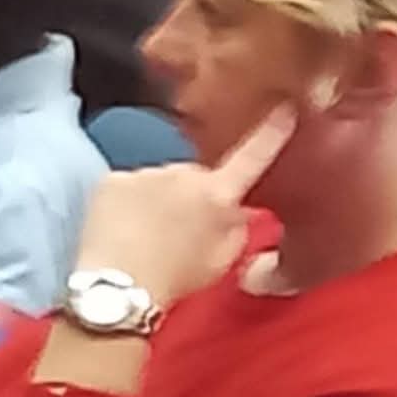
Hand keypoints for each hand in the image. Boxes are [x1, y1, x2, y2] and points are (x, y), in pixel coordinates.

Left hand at [75, 106, 295, 307]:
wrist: (121, 287)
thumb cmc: (176, 280)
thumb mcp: (224, 260)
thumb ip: (239, 227)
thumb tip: (239, 209)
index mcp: (218, 195)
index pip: (252, 158)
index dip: (270, 133)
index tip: (284, 108)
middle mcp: (184, 173)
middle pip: (194, 175)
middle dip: (190, 195)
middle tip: (178, 231)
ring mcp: (145, 173)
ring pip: (157, 181)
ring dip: (156, 200)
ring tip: (146, 236)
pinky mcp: (112, 180)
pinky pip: (125, 187)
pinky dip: (124, 204)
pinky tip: (122, 230)